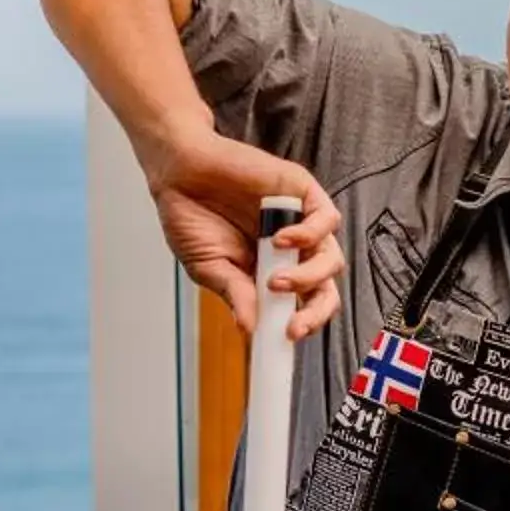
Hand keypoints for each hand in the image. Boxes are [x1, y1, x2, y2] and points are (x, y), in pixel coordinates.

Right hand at [137, 124, 345, 337]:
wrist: (179, 171)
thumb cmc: (190, 216)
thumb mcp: (208, 267)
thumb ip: (234, 293)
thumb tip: (250, 328)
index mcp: (270, 271)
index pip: (302, 304)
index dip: (303, 322)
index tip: (287, 339)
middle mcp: (291, 251)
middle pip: (326, 286)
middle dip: (317, 311)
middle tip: (292, 324)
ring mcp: (299, 222)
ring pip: (330, 257)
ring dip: (308, 276)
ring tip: (275, 281)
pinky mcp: (302, 193)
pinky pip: (326, 219)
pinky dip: (310, 234)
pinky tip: (282, 239)